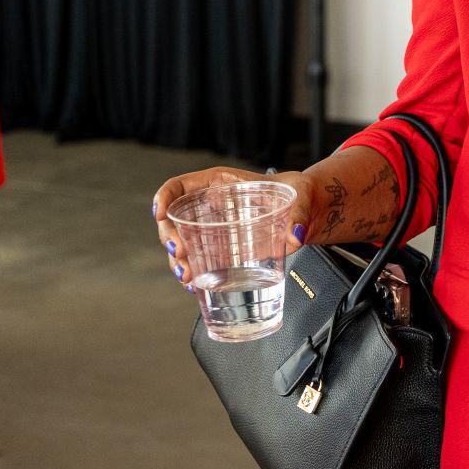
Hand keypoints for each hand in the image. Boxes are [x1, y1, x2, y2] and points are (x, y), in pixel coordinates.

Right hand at [150, 167, 316, 292]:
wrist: (308, 211)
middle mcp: (210, 205)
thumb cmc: (299, 194)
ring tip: (187, 276)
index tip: (159, 213)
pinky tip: (195, 286)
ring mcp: (213, 229)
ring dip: (178, 261)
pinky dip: (193, 273)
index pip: (180, 185)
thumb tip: (295, 236)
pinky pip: (198, 260)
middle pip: (174, 219)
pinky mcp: (222, 249)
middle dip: (169, 237)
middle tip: (180, 254)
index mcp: (220, 183)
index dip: (165, 196)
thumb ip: (299, 212)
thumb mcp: (301, 194)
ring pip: (182, 243)